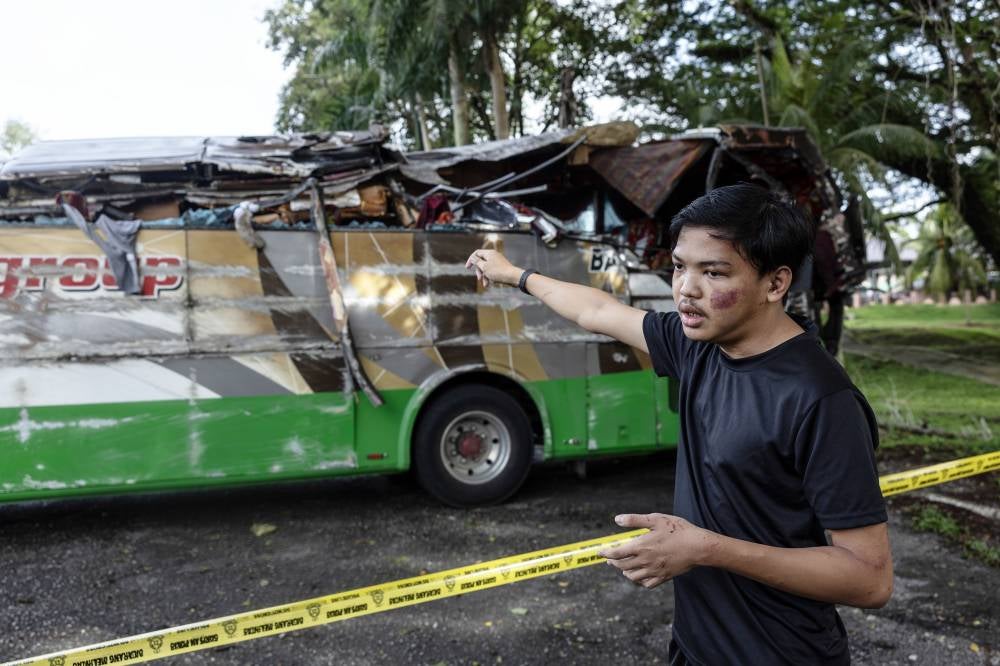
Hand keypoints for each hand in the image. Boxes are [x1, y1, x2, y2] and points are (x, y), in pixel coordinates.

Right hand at [465, 249, 519, 288]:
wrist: (513, 277)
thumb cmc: (498, 272)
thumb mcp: (484, 267)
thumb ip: (476, 261)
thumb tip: (472, 257)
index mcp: (489, 253)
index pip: (476, 253)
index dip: (471, 260)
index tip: (467, 268)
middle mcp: (493, 256)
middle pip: (481, 262)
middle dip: (479, 271)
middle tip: (479, 278)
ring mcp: (497, 262)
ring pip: (486, 268)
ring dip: (484, 276)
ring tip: (486, 284)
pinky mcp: (501, 267)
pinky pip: (492, 271)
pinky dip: (489, 277)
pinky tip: (490, 284)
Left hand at [598, 513, 715, 588]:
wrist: (698, 547)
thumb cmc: (678, 530)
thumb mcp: (656, 519)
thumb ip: (635, 520)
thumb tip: (617, 520)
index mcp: (641, 546)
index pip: (616, 553)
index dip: (605, 553)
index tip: (600, 551)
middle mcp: (645, 561)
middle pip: (621, 566)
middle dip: (613, 562)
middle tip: (610, 558)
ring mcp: (654, 571)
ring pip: (632, 576)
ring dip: (624, 571)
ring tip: (623, 566)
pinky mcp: (663, 577)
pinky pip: (646, 584)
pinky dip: (639, 581)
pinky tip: (639, 575)